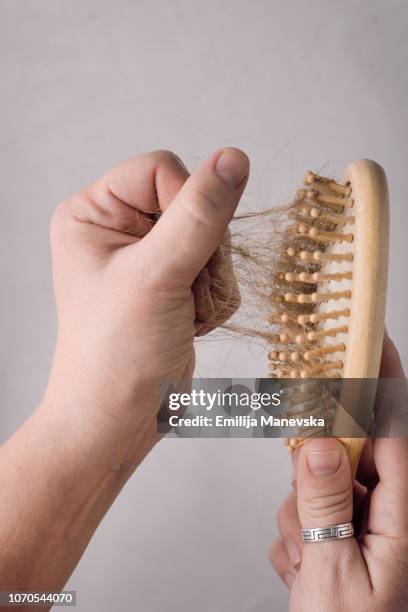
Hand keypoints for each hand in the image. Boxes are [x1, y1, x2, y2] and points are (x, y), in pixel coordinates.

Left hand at [46, 148, 247, 464]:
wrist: (119, 420)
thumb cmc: (116, 355)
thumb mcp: (156, 276)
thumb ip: (199, 214)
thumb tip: (233, 157)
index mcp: (93, 213)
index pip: (162, 169)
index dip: (185, 206)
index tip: (175, 257)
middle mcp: (120, 230)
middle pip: (195, 205)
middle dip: (202, 256)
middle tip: (178, 293)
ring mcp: (149, 258)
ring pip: (215, 241)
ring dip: (210, 283)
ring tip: (181, 314)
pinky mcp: (174, 284)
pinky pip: (220, 271)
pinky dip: (214, 301)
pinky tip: (188, 324)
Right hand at [269, 332, 407, 610]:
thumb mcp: (334, 577)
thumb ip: (327, 502)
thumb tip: (322, 442)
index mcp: (406, 517)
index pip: (395, 427)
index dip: (381, 378)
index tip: (364, 337)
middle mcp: (391, 514)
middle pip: (346, 454)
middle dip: (313, 478)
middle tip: (305, 515)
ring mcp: (365, 525)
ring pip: (318, 484)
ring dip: (300, 517)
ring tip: (306, 565)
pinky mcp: (342, 535)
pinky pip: (308, 511)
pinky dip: (296, 536)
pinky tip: (304, 571)